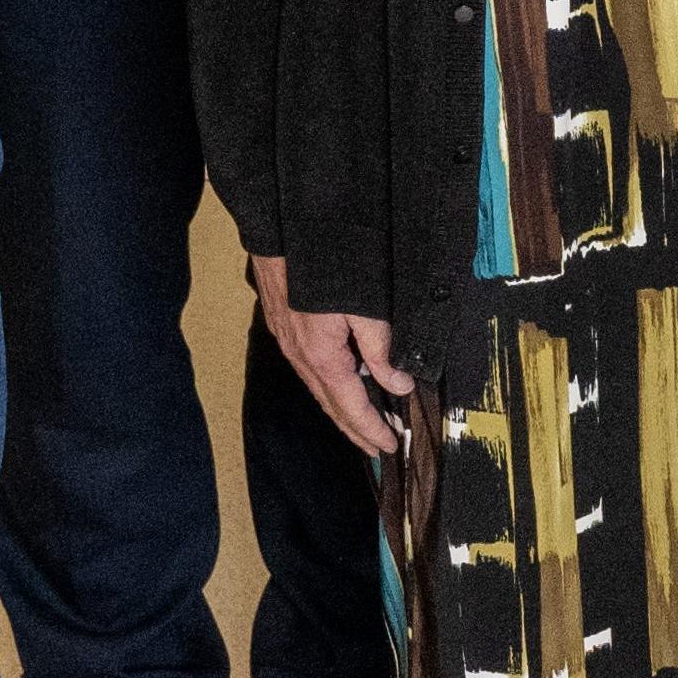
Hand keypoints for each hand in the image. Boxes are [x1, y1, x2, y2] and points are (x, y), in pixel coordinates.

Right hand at [251, 253, 418, 460]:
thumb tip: (399, 384)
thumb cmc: (322, 265)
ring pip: (318, 387)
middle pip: (330, 404)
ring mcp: (287, 341)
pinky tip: (338, 381)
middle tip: (377, 447)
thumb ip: (381, 348)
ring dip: (340, 408)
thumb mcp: (364, 308)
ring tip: (362, 423)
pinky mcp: (284, 325)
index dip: (371, 429)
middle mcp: (299, 356)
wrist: (278, 231)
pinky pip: (308, 368)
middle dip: (355, 429)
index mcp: (321, 357)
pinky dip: (327, 385)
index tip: (389, 446)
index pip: (351, 406)